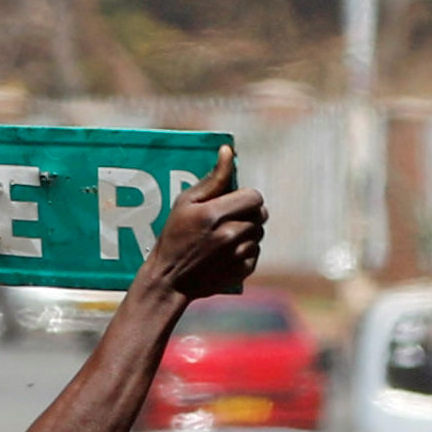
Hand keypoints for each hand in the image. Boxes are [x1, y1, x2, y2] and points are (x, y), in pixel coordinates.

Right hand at [143, 146, 265, 302]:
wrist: (170, 279)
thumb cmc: (174, 236)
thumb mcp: (185, 202)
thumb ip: (212, 178)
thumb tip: (228, 152)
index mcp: (215, 214)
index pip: (255, 197)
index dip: (247, 197)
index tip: (235, 201)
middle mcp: (230, 235)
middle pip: (261, 214)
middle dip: (248, 213)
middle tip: (229, 218)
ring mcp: (237, 255)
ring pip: (259, 234)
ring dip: (248, 232)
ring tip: (225, 236)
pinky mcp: (242, 272)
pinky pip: (255, 253)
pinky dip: (245, 252)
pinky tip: (226, 253)